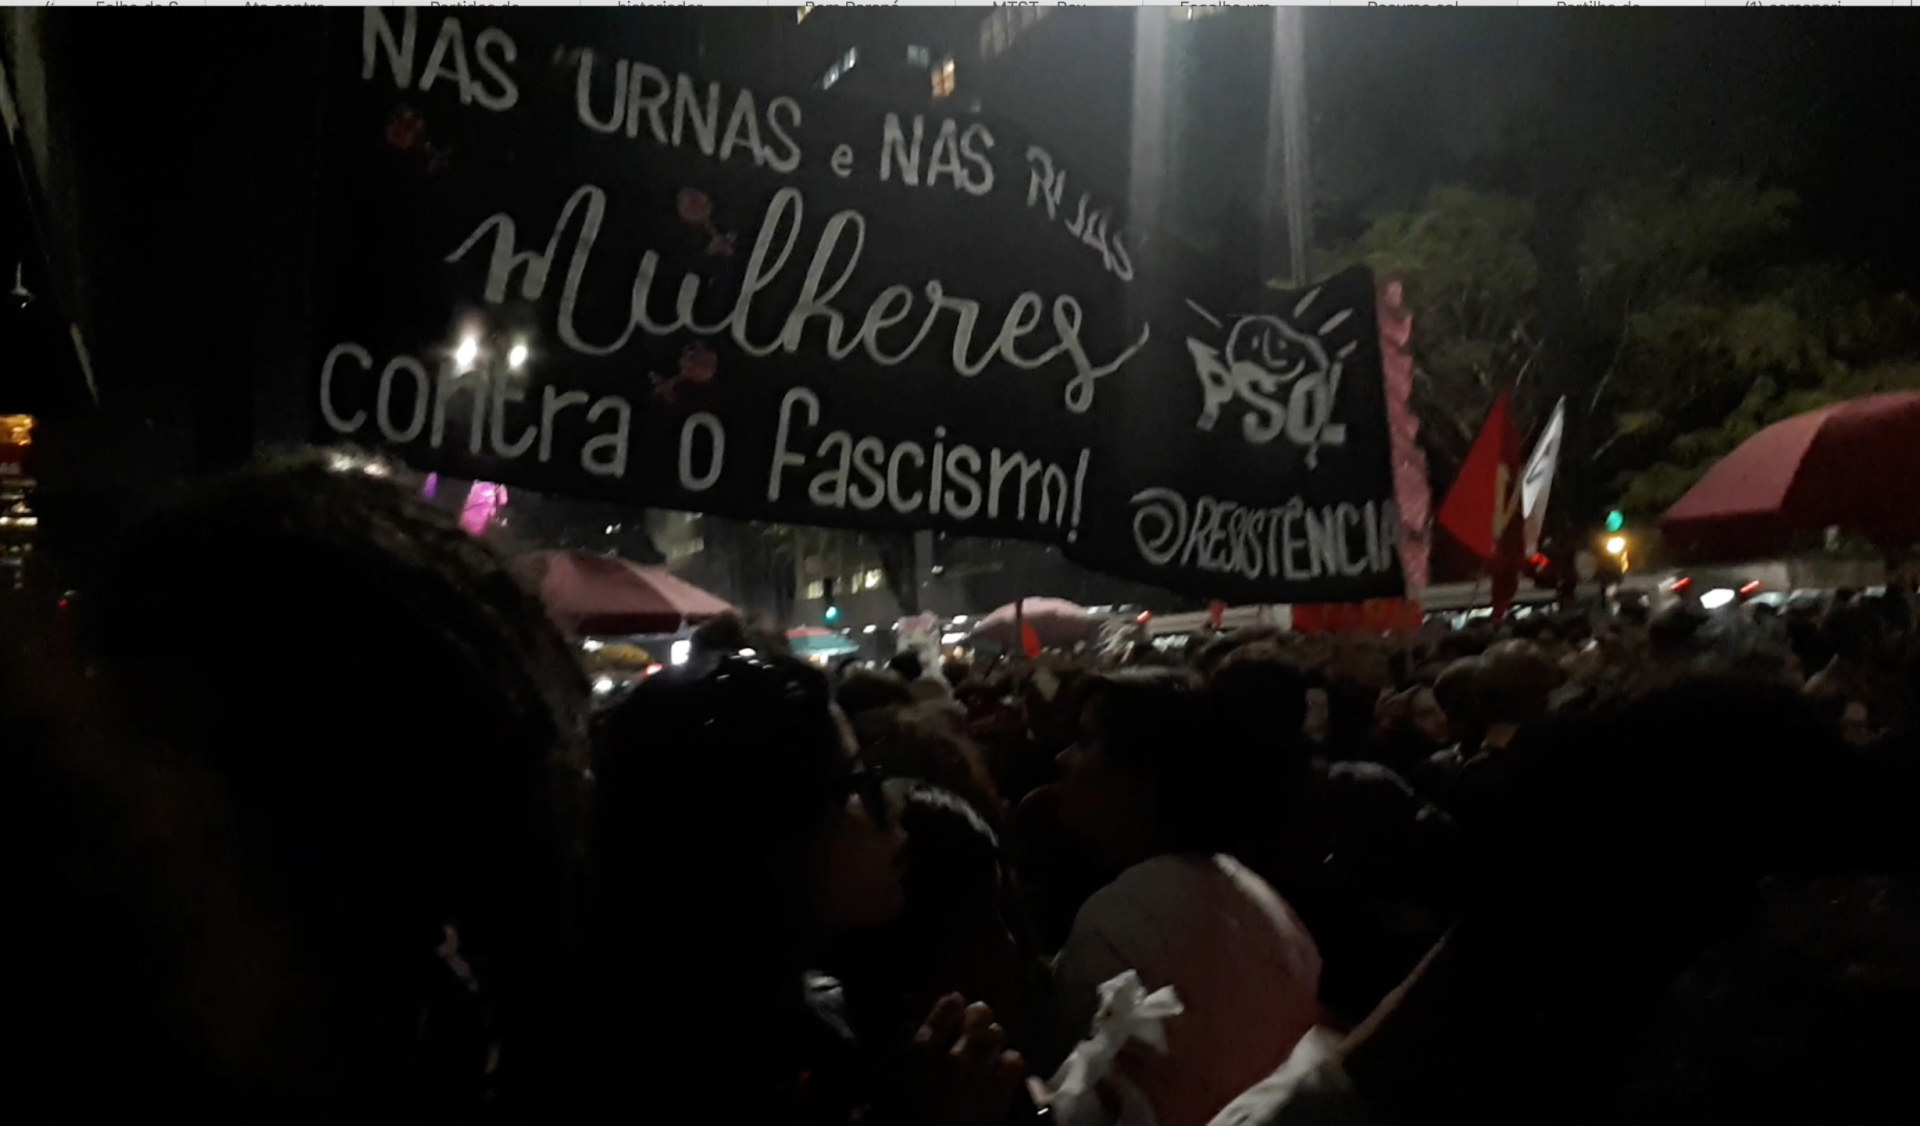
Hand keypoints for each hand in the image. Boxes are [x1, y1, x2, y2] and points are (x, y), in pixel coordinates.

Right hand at [902, 994, 1024, 1125]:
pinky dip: (1008, 1061)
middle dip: (977, 1014)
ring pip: (996, 1035)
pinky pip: (1014, 1062)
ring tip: (987, 1041)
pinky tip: (1001, 1066)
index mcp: (920, 1052)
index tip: (953, 1003)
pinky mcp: (998, 1096)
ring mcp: (980, 1075)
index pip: (946, 1007)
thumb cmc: (898, 1118)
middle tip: (975, 1018)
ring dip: (991, 1035)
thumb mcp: (887, 1078)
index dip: (951, 1003)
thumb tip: (908, 1019)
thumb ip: (899, 1046)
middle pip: (978, 1015)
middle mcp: (954, 1057)